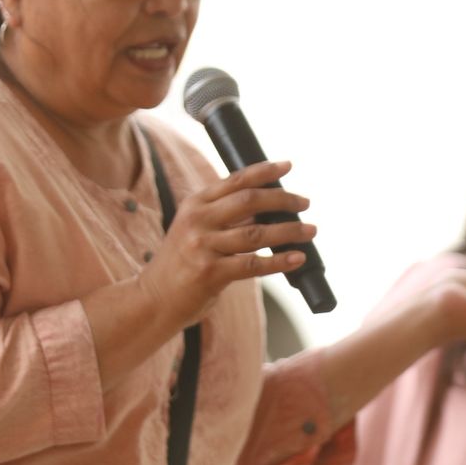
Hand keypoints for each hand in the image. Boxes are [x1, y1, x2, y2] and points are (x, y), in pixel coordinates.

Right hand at [137, 160, 314, 327]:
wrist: (155, 298)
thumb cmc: (181, 263)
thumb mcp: (194, 229)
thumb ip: (222, 215)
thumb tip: (268, 205)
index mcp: (195, 204)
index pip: (235, 180)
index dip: (264, 171)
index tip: (287, 166)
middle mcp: (197, 220)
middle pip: (249, 201)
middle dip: (283, 199)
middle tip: (305, 202)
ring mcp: (203, 246)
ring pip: (257, 234)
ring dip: (289, 231)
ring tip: (310, 230)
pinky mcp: (210, 273)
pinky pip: (254, 265)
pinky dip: (280, 261)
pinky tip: (297, 258)